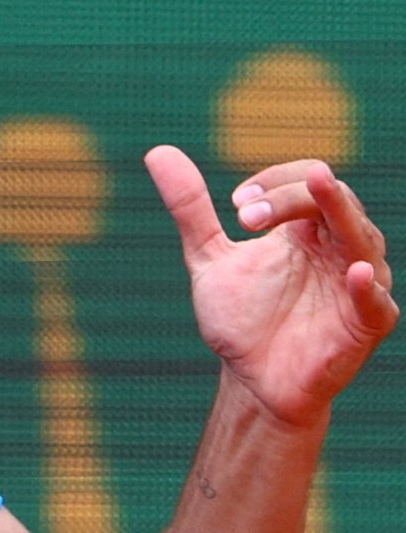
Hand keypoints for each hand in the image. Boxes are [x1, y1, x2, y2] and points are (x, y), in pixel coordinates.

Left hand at [145, 145, 396, 427]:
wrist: (253, 381)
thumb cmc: (242, 319)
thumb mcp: (209, 259)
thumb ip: (190, 209)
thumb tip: (157, 152)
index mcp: (310, 228)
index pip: (307, 181)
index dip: (276, 182)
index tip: (233, 205)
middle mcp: (340, 248)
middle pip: (334, 201)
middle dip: (292, 197)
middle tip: (243, 214)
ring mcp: (358, 283)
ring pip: (362, 239)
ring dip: (339, 215)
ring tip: (318, 190)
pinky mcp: (367, 323)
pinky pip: (375, 301)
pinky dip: (365, 286)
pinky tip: (352, 272)